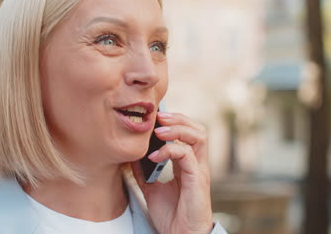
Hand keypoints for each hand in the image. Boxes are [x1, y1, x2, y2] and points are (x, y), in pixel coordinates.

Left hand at [131, 111, 213, 233]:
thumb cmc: (171, 215)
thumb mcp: (151, 188)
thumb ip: (144, 171)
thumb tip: (131, 155)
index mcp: (188, 164)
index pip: (187, 133)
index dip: (174, 121)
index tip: (155, 117)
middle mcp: (196, 163)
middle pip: (197, 129)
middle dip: (178, 118)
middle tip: (159, 116)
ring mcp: (199, 170)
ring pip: (198, 136)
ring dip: (177, 128)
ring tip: (159, 130)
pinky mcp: (197, 179)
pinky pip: (187, 155)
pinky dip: (170, 150)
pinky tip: (154, 156)